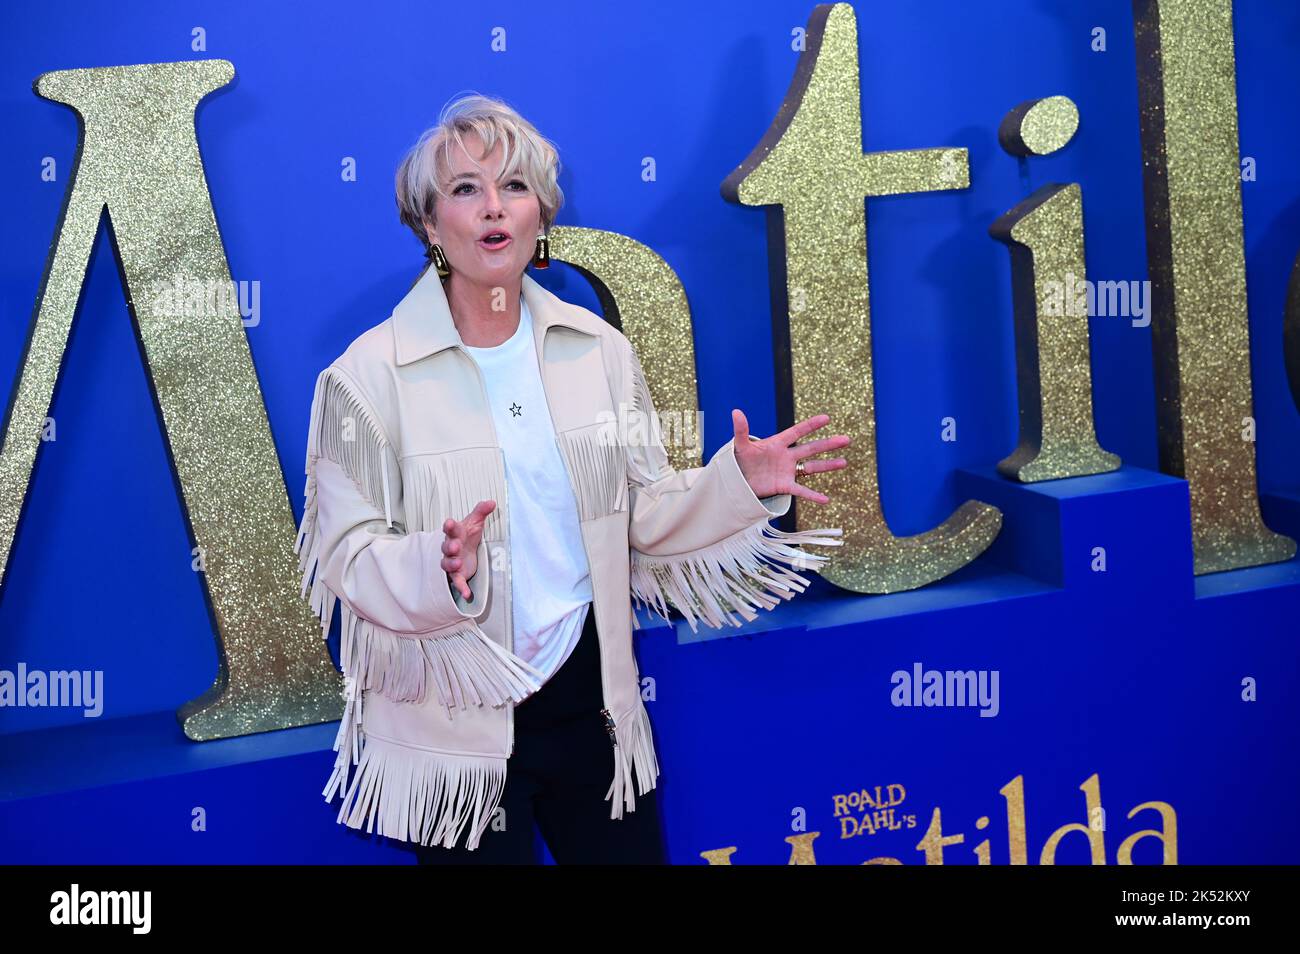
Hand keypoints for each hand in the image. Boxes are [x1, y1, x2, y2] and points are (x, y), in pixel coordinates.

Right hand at [441, 500, 495, 600]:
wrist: (466, 551)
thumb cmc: (468, 535)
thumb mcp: (475, 522)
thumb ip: (481, 511)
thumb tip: (492, 502)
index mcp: (455, 533)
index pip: (451, 528)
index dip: (449, 526)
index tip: (449, 523)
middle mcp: (451, 547)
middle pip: (446, 546)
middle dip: (450, 546)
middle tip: (455, 545)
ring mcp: (452, 561)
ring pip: (447, 563)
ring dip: (451, 563)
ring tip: (458, 563)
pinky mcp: (457, 574)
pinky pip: (457, 582)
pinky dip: (461, 588)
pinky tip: (467, 594)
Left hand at [730, 409, 849, 503]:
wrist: (738, 479)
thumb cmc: (740, 460)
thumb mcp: (740, 446)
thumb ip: (741, 430)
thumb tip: (736, 412)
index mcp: (777, 443)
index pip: (797, 432)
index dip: (810, 426)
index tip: (827, 418)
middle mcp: (786, 456)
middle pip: (810, 448)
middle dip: (828, 444)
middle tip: (846, 439)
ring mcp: (787, 471)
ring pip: (811, 467)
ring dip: (827, 465)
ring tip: (844, 462)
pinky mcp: (784, 486)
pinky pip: (801, 491)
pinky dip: (813, 495)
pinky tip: (825, 500)